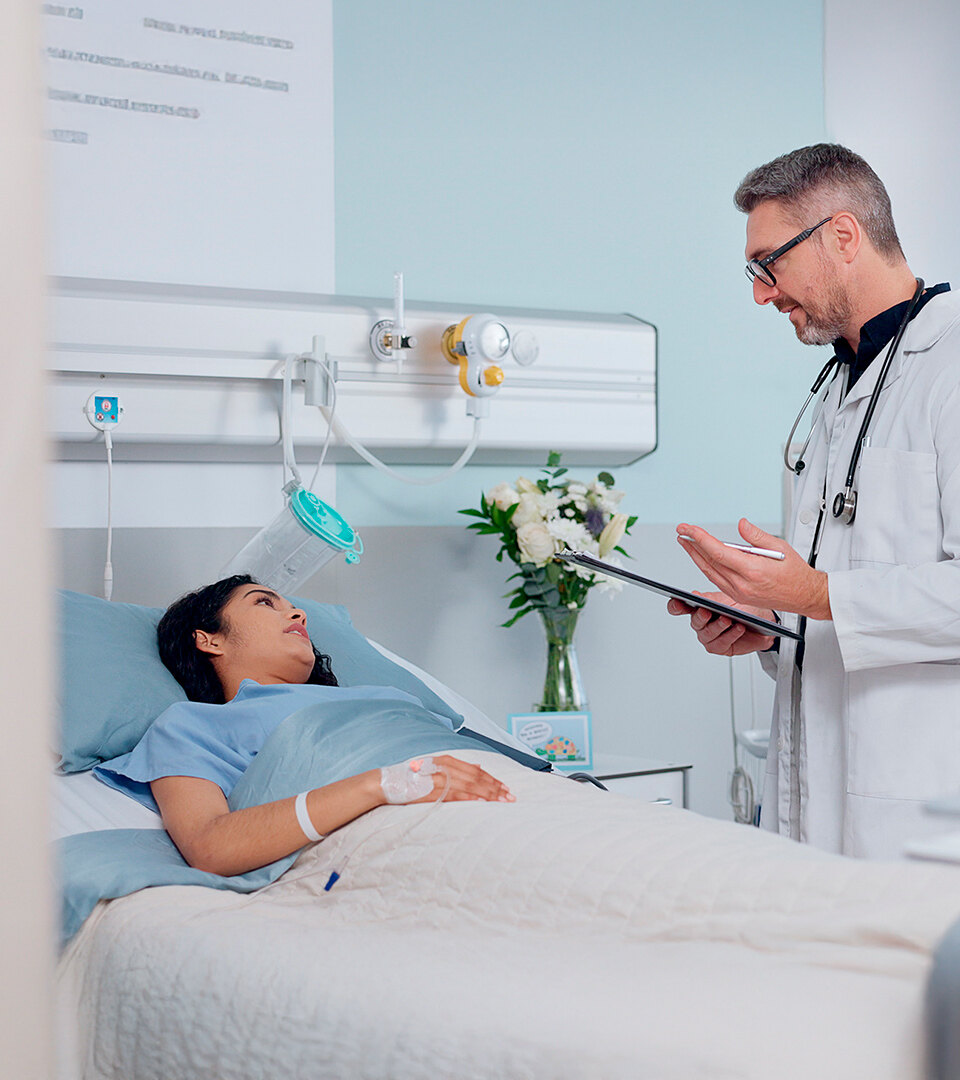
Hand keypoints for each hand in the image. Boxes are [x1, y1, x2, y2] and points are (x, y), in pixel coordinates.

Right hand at [412, 755, 515, 803]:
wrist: (390, 782)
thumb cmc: (413, 776)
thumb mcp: (437, 766)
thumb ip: (458, 767)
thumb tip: (479, 767)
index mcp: (448, 760)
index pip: (477, 770)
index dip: (493, 779)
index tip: (506, 787)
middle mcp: (447, 767)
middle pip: (477, 778)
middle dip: (496, 788)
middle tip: (510, 797)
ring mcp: (441, 779)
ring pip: (471, 786)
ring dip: (488, 794)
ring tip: (502, 801)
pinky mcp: (434, 790)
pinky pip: (456, 795)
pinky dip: (470, 798)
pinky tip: (482, 802)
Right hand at [667, 590, 775, 655]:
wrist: (763, 620)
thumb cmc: (743, 607)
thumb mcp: (727, 598)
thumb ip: (711, 598)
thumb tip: (695, 595)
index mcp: (698, 607)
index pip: (679, 607)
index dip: (675, 606)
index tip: (678, 602)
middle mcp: (701, 623)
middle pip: (695, 621)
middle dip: (701, 616)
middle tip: (707, 611)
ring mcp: (709, 636)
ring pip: (708, 634)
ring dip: (718, 626)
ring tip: (728, 620)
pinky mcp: (719, 647)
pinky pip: (721, 643)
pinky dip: (730, 635)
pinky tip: (738, 628)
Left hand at [675, 519, 830, 619]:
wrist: (805, 596)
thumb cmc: (795, 572)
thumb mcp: (780, 547)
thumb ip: (756, 536)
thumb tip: (741, 525)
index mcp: (753, 570)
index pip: (718, 551)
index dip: (699, 538)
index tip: (687, 529)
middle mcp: (743, 584)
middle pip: (709, 562)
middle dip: (692, 545)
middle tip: (681, 532)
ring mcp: (739, 593)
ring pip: (709, 572)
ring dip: (695, 556)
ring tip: (686, 543)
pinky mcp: (739, 597)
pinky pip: (716, 581)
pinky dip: (706, 568)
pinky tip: (701, 558)